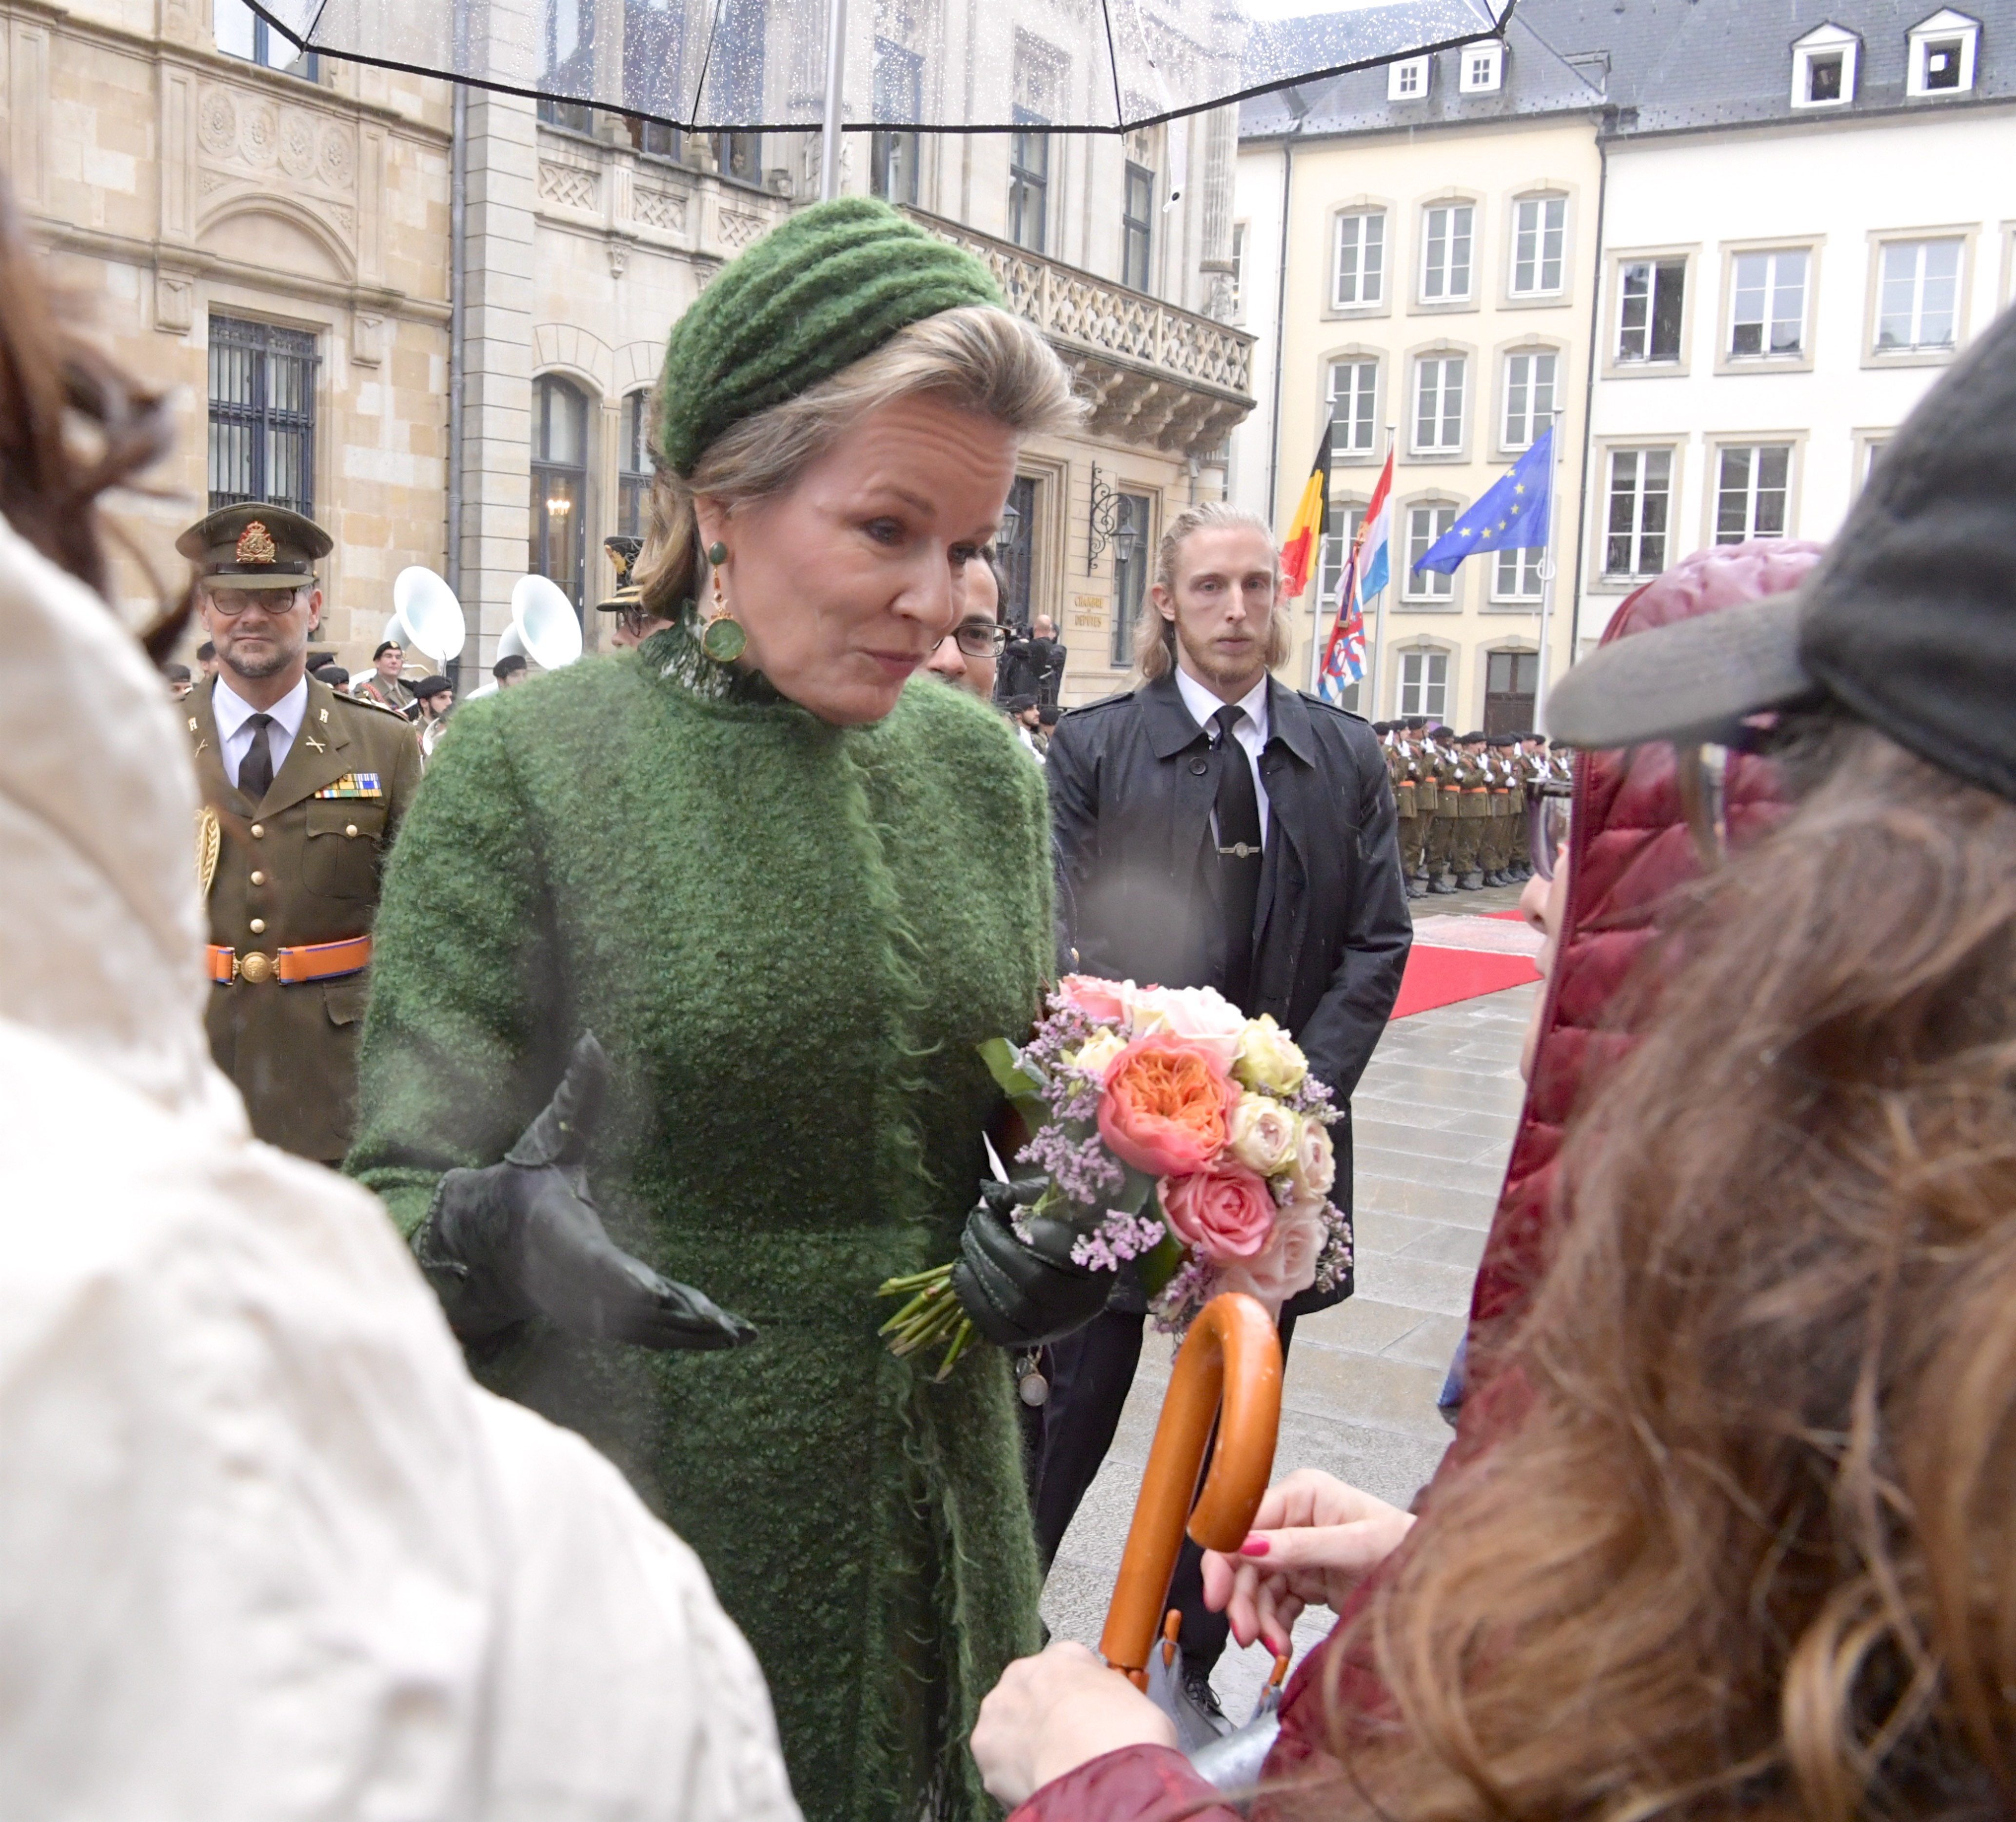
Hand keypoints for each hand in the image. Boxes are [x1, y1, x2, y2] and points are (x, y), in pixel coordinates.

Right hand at [419, 1034, 756, 1351]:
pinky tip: (734, 1338)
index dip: (625, 1280)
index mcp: (561, 1238)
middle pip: (632, 1309)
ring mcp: (591, 1310)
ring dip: (696, 1335)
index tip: (656, 1293)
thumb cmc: (529, 1183)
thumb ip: (579, 1095)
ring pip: (650, 1329)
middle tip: (724, 1326)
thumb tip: (593, 1040)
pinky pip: (654, 1335)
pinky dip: (691, 1339)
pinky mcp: (608, 1323)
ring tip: (744, 1335)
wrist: (492, 1243)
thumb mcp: (551, 1138)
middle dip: (677, 1318)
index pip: (596, 1262)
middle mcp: (577, 1284)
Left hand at [949, 1186, 1111, 1347]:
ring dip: (981, 1267)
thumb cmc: (1064, 1230)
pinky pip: (996, 1326)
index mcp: (1099, 1264)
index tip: (1012, 1210)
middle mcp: (1082, 1303)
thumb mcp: (1056, 1206)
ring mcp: (1055, 1326)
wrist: (1068, 1275)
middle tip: (976, 1219)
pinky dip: (973, 1297)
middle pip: (1035, 1280)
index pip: (1071, 1252)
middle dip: (996, 1245)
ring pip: (1014, 1304)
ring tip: (968, 1239)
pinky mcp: (1028, 1339)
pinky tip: (964, 1269)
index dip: (1041, 1233)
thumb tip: (991, 1193)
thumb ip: (1029, 1196)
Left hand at [971, 1643, 1175, 1807]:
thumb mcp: (1132, 1701)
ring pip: (1008, 1727)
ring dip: (1023, 1746)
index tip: (1083, 1722)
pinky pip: (998, 1763)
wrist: (1101, 1767)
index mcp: (1065, 1656)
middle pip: (1030, 1696)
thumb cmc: (1126, 1734)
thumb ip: (1108, 1699)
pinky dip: (1012, 1778)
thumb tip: (1109, 1717)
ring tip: (1050, 1771)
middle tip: (1065, 1749)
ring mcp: (1000, 1706)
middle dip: (1042, 1721)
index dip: (1076, 1703)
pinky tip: (1037, 1786)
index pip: (1065, 1673)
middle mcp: (1026, 1672)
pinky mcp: (984, 1744)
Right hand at [1200, 1469, 1414, 1655]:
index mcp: (1303, 1494)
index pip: (1244, 1522)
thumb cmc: (1406, 1548)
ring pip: (1257, 1585)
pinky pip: (1277, 1603)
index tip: (1217, 1597)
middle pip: (1245, 1558)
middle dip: (1242, 1599)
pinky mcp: (1307, 1578)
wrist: (1438, 1579)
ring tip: (1271, 1646)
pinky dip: (1274, 1626)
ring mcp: (1298, 1549)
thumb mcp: (1355, 1547)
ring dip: (1258, 1618)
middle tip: (1245, 1635)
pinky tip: (1281, 1644)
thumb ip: (1301, 1547)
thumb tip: (1248, 1547)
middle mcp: (1295, 1517)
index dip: (1224, 1559)